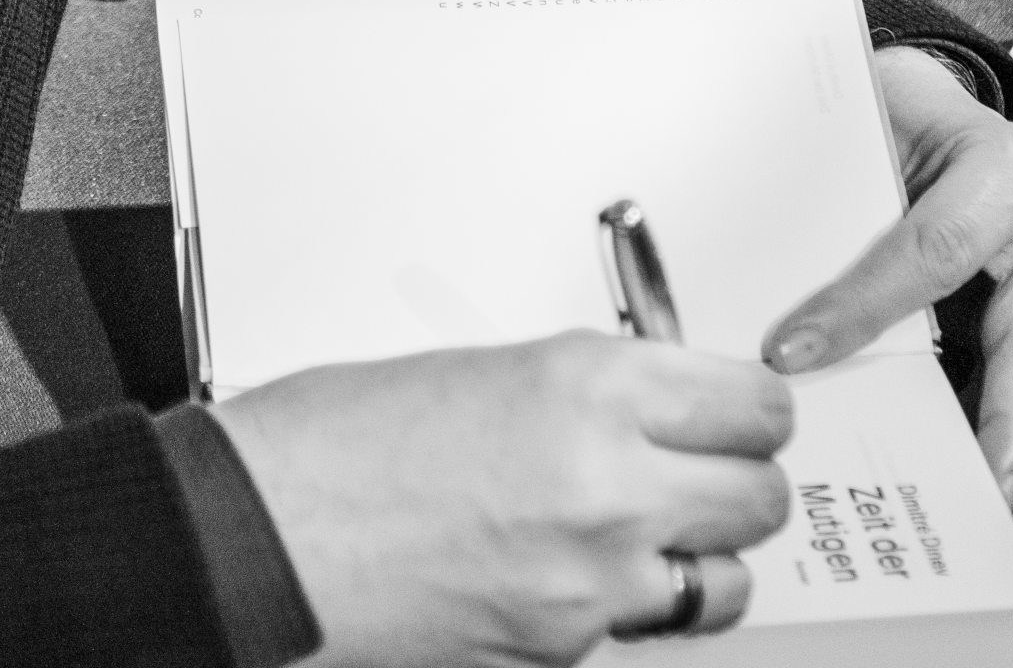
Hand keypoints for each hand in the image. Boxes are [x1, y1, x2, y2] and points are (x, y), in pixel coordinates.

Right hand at [209, 333, 792, 666]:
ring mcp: (589, 582)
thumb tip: (651, 410)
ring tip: (651, 537)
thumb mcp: (478, 372)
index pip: (752, 406)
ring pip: (725, 582)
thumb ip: (584, 392)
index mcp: (586, 388)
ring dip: (700, 557)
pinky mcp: (560, 652)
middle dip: (736, 482)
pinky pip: (640, 630)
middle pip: (761, 496)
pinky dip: (625, 607)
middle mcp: (607, 484)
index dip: (750, 411)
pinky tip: (575, 577)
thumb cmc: (328, 446)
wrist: (251, 538)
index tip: (739, 412)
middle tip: (701, 469)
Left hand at [757, 46, 1012, 505]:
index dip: (863, 306)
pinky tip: (984, 467)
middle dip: (1007, 415)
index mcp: (1003, 167)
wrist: (944, 100)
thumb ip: (834, 186)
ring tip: (984, 496)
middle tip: (982, 479)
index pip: (933, 249)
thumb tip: (760, 262)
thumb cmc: (903, 110)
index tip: (796, 352)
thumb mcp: (869, 117)